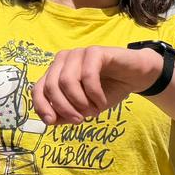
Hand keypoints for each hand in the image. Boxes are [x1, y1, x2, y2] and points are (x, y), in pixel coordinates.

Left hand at [31, 46, 157, 125]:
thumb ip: (66, 113)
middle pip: (51, 86)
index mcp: (56, 72)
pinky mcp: (95, 52)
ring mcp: (78, 53)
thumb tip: (50, 120)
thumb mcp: (85, 107)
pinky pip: (88, 76)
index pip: (38, 88)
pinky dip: (94, 94)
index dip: (42, 106)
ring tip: (94, 110)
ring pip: (67, 81)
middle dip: (64, 108)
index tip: (52, 122)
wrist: (136, 76)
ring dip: (80, 101)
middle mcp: (63, 60)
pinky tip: (102, 101)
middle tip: (80, 120)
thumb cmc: (109, 90)